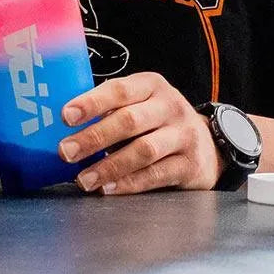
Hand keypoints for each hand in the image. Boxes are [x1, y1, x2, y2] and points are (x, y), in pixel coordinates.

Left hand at [58, 72, 223, 194]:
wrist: (208, 142)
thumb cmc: (159, 119)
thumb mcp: (141, 102)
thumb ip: (112, 107)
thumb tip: (66, 122)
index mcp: (151, 85)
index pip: (119, 90)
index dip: (91, 103)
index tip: (66, 116)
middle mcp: (169, 106)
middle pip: (129, 121)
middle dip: (94, 137)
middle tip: (66, 151)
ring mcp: (183, 135)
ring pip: (143, 150)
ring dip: (109, 166)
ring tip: (84, 178)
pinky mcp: (190, 165)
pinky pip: (156, 175)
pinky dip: (129, 183)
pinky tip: (108, 188)